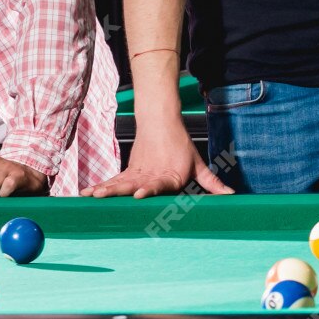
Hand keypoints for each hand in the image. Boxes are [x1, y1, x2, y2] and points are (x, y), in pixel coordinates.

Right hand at [86, 128, 230, 199]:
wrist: (160, 122)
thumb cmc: (180, 146)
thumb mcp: (198, 164)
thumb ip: (212, 183)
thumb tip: (232, 195)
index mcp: (168, 177)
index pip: (158, 185)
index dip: (149, 190)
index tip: (140, 194)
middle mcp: (149, 176)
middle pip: (133, 185)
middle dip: (120, 192)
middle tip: (105, 197)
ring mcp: (136, 174)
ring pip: (119, 183)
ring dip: (105, 190)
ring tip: (93, 196)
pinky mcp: (128, 172)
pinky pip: (112, 181)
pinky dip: (100, 187)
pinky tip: (87, 195)